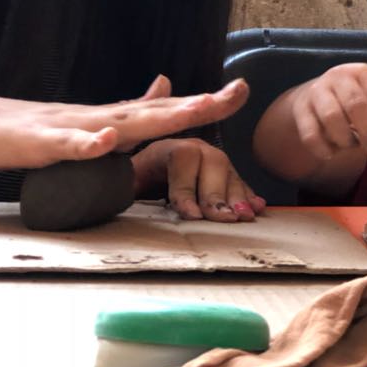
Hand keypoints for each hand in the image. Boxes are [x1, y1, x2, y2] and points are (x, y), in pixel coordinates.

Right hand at [0, 75, 248, 172]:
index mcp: (108, 120)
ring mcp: (68, 128)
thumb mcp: (84, 124)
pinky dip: (87, 144)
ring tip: (197, 108)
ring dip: (160, 117)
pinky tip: (108, 142)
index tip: (242, 90)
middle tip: (239, 92)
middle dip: (199, 105)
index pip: (164, 110)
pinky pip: (65, 145)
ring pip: (120, 124)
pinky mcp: (36, 144)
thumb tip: (166, 89)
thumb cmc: (23, 130)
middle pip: (156, 112)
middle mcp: (96, 119)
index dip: (203, 102)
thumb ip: (125, 112)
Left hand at [132, 137, 265, 222]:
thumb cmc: (132, 178)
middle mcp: (195, 148)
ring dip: (239, 196)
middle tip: (223, 219)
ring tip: (244, 216)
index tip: (191, 214)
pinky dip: (248, 196)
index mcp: (167, 147)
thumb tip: (109, 188)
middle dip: (218, 194)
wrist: (144, 172)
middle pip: (213, 164)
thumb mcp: (122, 178)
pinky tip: (257, 208)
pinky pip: (240, 182)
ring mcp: (212, 160)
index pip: (182, 160)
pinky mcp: (225, 174)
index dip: (187, 188)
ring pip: (230, 173)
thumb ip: (120, 181)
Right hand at [287, 63, 366, 163]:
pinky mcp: (300, 110)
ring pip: (331, 118)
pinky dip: (323, 148)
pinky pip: (310, 133)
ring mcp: (317, 91)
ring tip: (353, 148)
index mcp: (363, 72)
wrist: (316, 99)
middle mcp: (338, 77)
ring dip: (346, 140)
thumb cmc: (357, 100)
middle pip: (356, 106)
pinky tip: (332, 153)